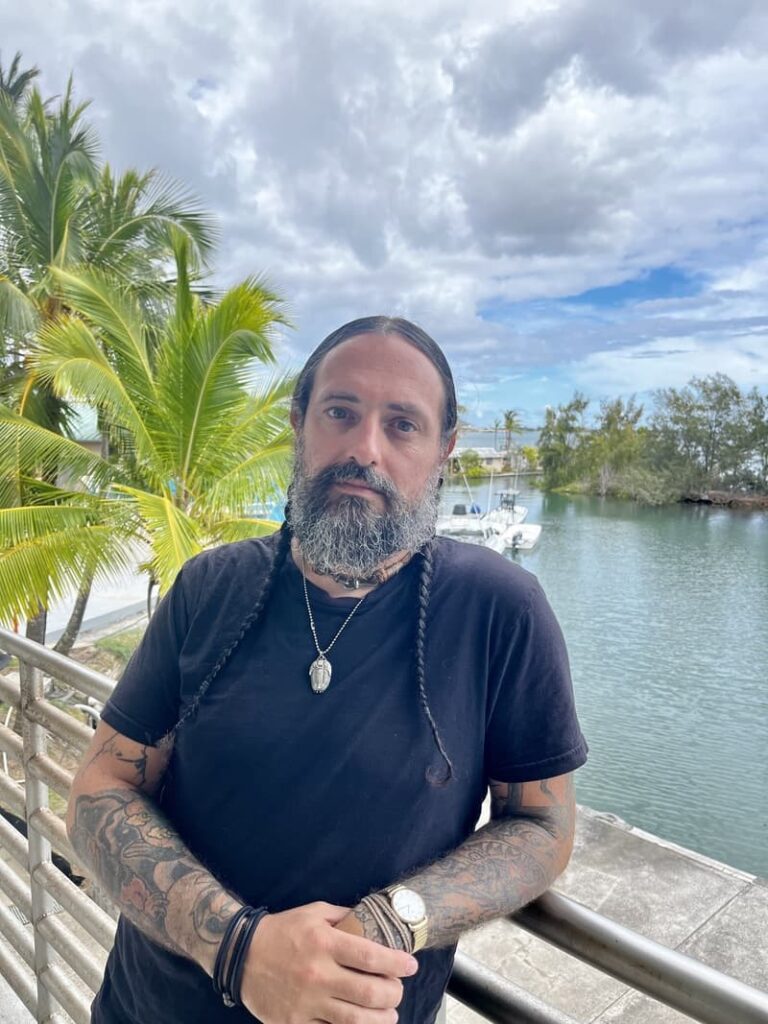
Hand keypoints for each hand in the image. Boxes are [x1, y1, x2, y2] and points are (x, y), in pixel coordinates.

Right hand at [240, 901, 417, 1023]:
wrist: (241, 955)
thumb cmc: (282, 930)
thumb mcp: (314, 912)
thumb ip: (345, 917)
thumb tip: (372, 921)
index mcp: (325, 943)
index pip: (372, 957)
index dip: (397, 963)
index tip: (411, 965)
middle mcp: (318, 973)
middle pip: (370, 992)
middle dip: (393, 993)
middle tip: (398, 989)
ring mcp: (307, 1002)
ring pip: (356, 1019)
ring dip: (381, 1018)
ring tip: (390, 1013)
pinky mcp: (295, 1023)